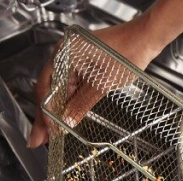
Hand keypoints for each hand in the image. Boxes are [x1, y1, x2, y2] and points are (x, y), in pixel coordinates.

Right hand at [28, 16, 161, 147]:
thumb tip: (67, 121)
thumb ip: (82, 103)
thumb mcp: (103, 84)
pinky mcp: (81, 63)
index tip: (46, 133)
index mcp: (64, 54)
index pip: (47, 88)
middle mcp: (63, 54)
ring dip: (55, 111)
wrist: (144, 39)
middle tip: (39, 139)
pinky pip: (68, 85)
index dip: (45, 113)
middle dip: (45, 116)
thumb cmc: (127, 53)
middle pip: (48, 90)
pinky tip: (63, 117)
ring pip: (58, 90)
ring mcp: (71, 58)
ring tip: (50, 133)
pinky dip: (66, 101)